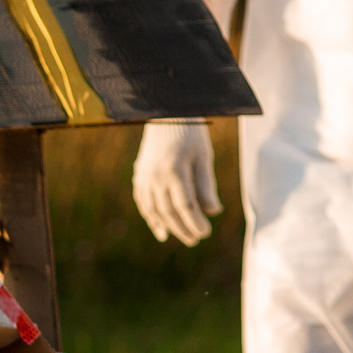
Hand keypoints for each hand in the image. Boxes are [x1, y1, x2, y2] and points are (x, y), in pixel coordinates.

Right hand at [132, 121, 219, 245]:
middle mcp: (156, 177)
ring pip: (154, 209)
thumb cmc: (190, 133)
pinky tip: (160, 229)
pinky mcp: (140, 174)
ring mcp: (145, 177)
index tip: (205, 233)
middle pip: (169, 211)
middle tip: (195, 240)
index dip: (195, 222)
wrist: (166, 112)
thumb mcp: (203, 156)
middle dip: (182, 228)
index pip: (185, 206)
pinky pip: (143, 201)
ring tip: (179, 237)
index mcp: (174, 171)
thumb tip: (212, 211)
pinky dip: (150, 217)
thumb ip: (206, 184)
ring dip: (167, 226)